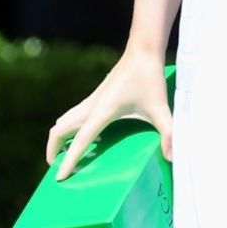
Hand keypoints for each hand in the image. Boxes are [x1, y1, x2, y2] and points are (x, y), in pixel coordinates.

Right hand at [46, 48, 172, 180]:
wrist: (143, 50)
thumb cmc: (150, 77)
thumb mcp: (160, 108)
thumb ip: (168, 133)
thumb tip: (173, 157)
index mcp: (102, 111)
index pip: (80, 141)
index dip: (69, 160)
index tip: (58, 177)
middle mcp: (91, 106)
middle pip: (60, 129)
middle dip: (53, 149)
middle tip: (55, 168)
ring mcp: (92, 100)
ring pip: (64, 120)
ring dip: (59, 137)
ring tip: (63, 155)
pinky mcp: (96, 96)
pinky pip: (75, 114)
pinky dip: (69, 127)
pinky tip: (82, 136)